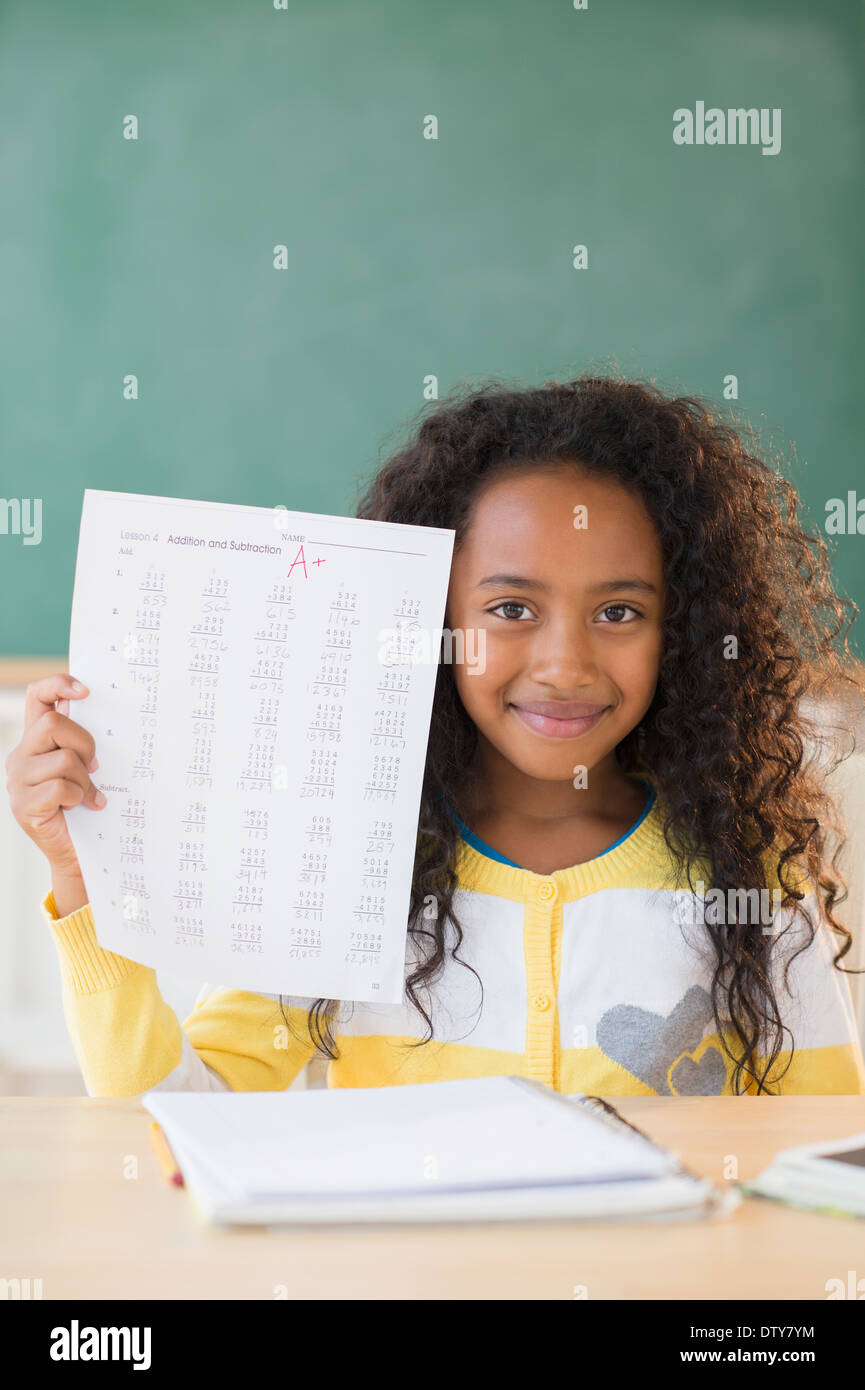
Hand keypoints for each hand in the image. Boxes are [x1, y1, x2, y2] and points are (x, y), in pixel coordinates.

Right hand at [5, 673, 104, 876]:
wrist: (78, 851)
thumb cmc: (85, 805)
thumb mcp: (85, 766)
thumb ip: (83, 742)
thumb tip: (105, 713)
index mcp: (35, 739)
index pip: (38, 696)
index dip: (58, 685)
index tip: (85, 692)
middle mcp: (20, 755)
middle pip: (55, 725)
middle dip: (85, 744)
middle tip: (95, 767)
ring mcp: (17, 780)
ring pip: (64, 758)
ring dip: (85, 779)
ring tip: (87, 795)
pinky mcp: (22, 804)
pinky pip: (61, 787)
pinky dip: (79, 797)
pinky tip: (81, 807)